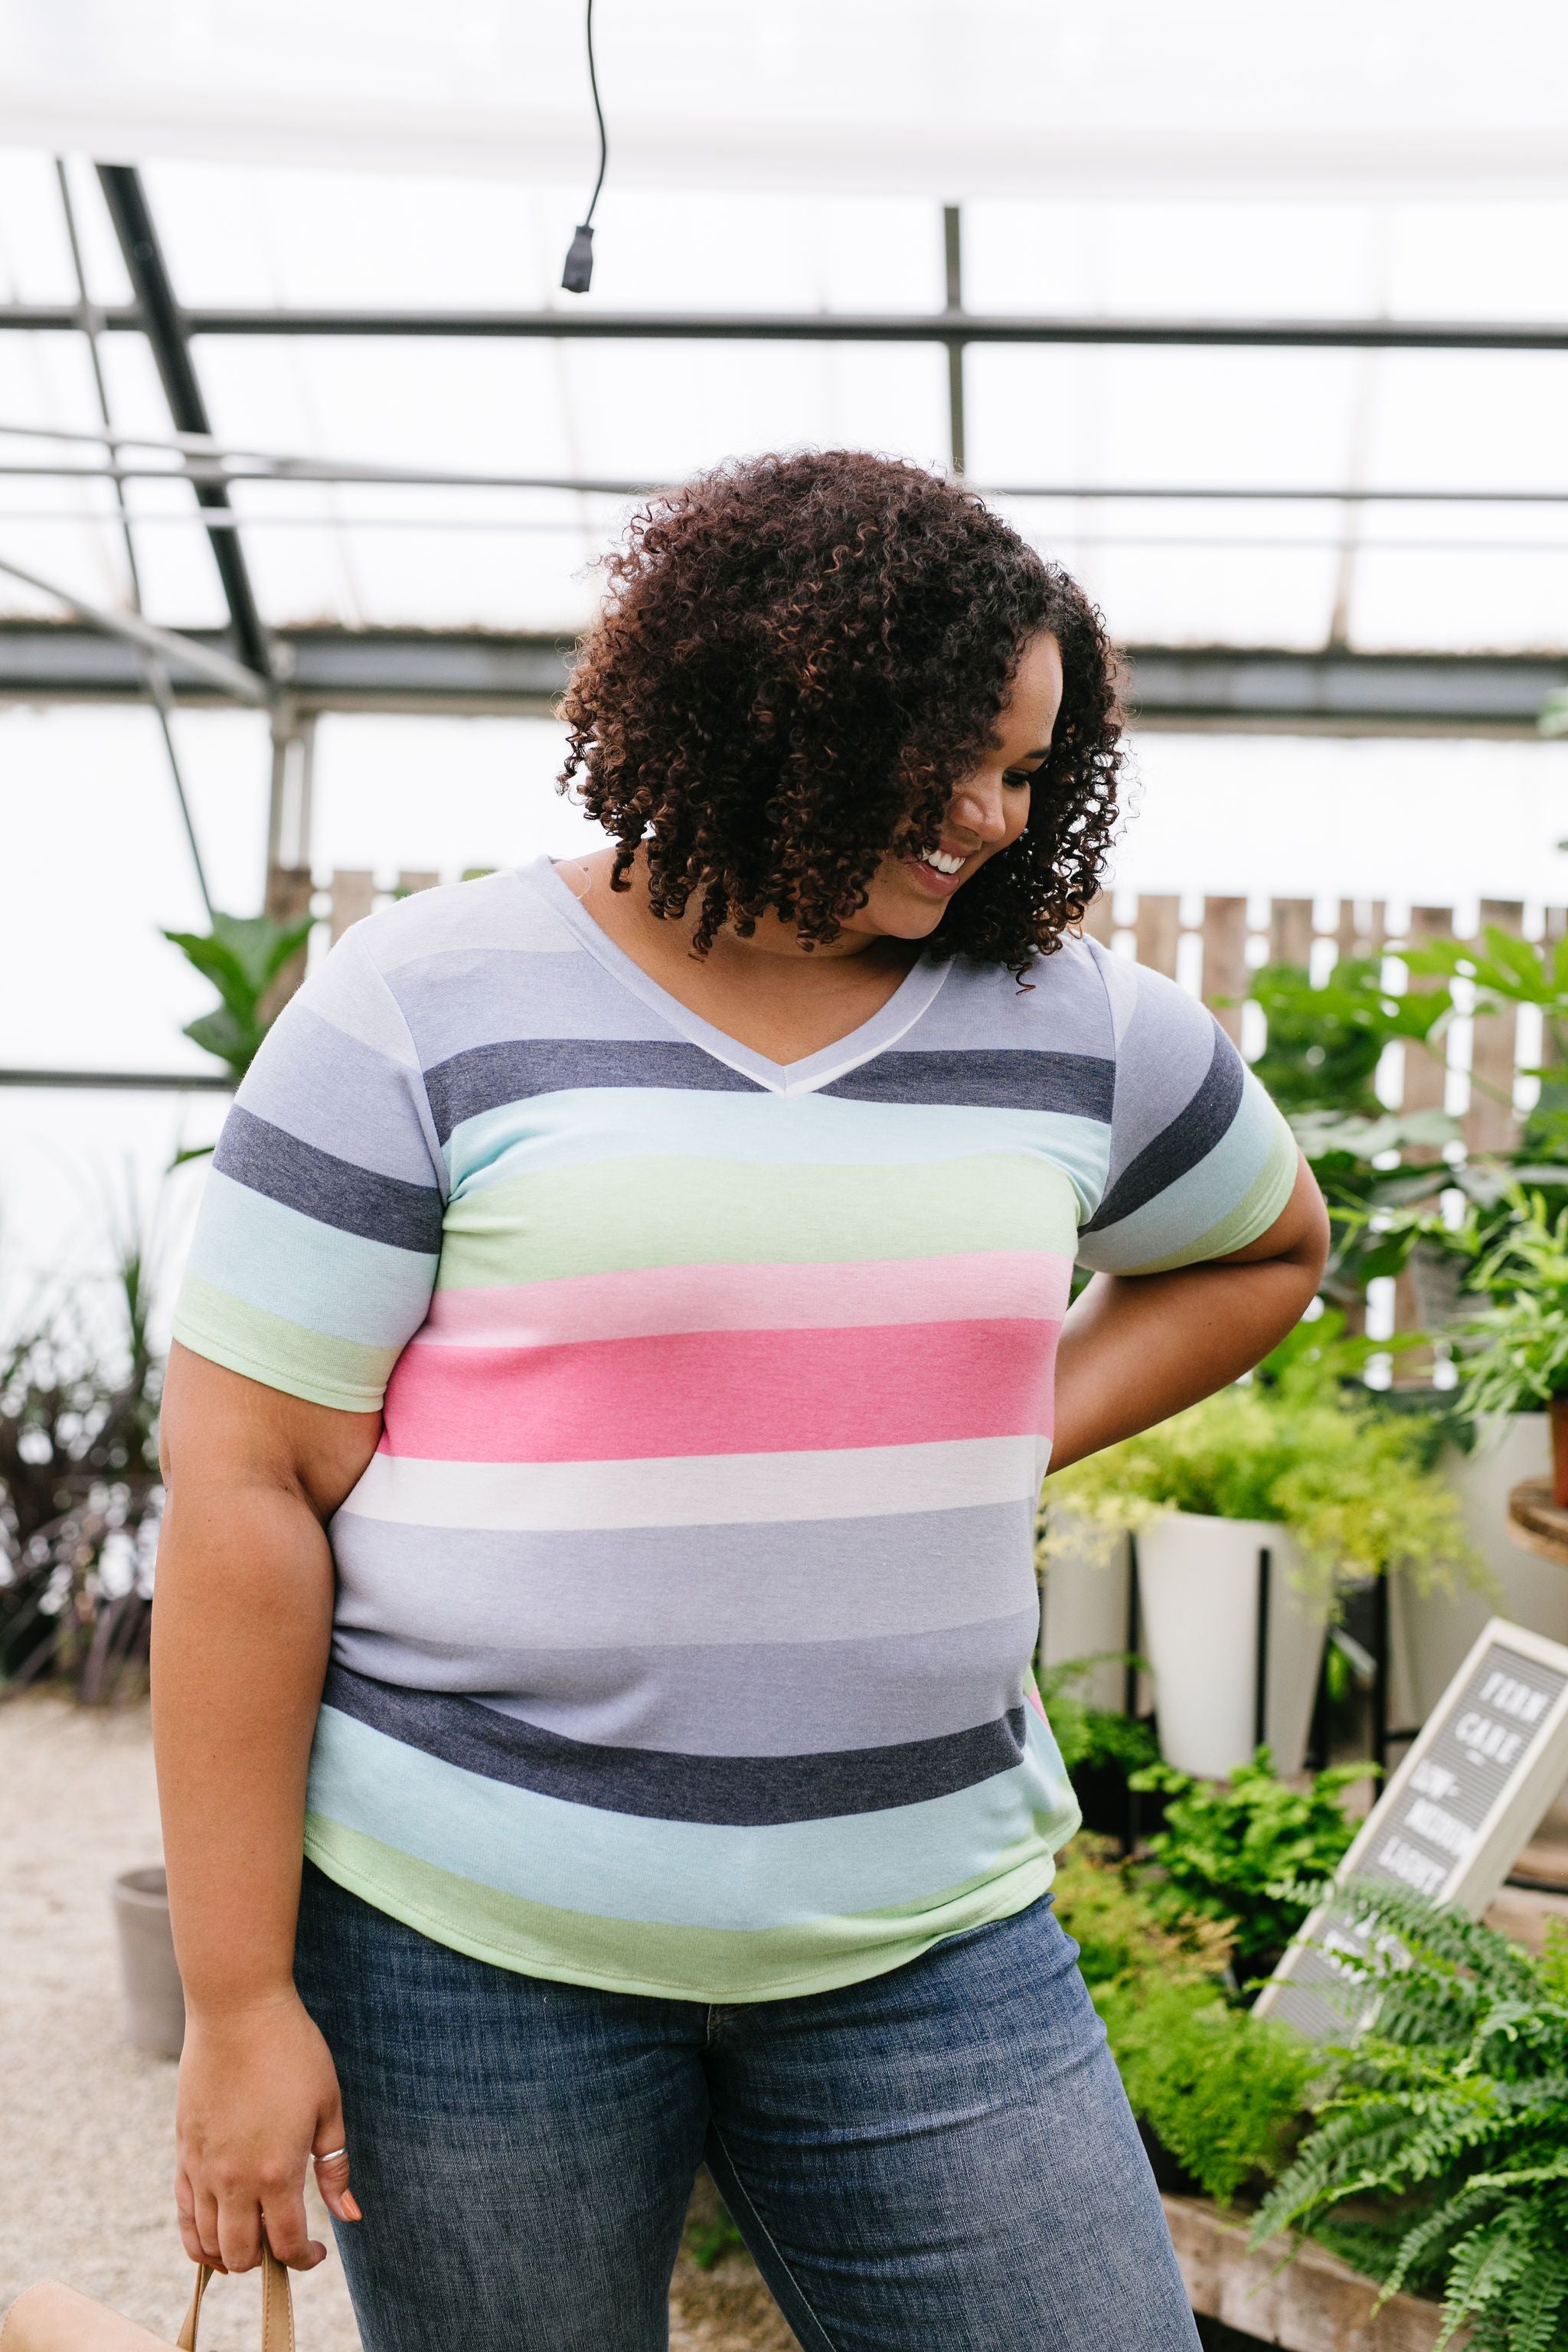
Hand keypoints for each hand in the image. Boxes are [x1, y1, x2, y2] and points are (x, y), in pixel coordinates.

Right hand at [174, 1990, 361, 2273]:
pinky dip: (196, 2237)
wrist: (237, 2011)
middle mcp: (234, 2180)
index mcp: (277, 2171)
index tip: (318, 2251)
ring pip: (207, 2243)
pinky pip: (183, 2214)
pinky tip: (214, 2235)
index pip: (287, 2244)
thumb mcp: (327, 2106)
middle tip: (284, 2241)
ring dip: (230, 2254)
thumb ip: (335, 2167)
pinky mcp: (183, 2152)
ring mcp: (203, 2169)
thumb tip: (349, 2216)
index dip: (304, 2259)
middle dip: (267, 2261)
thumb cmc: (292, 2052)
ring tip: (253, 2239)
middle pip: (242, 2255)